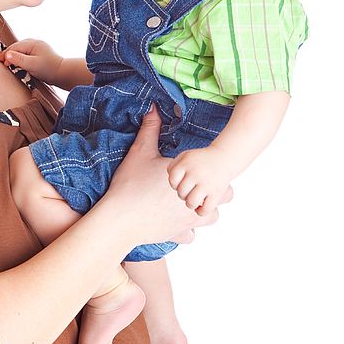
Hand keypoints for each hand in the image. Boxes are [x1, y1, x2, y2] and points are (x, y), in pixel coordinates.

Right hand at [0, 39, 62, 85]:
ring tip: (9, 64)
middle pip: (17, 48)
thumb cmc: (49, 69)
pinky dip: (21, 59)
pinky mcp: (39, 54)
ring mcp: (37, 48)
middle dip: (9, 54)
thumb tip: (7, 54)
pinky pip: (26, 54)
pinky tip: (19, 64)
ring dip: (15, 57)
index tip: (0, 61)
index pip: (15, 47)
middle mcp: (35, 43)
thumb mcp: (32, 65)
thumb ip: (19, 59)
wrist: (63, 74)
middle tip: (3, 63)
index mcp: (33, 43)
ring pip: (21, 51)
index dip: (6, 54)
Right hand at [102, 106, 232, 246]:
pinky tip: (174, 220)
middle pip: (223, 198)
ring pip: (210, 218)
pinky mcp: (176, 236)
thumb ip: (150, 129)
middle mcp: (196, 202)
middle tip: (197, 182)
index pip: (219, 177)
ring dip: (203, 210)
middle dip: (213, 190)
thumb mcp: (141, 152)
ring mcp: (188, 222)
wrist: (120, 219)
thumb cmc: (131, 185)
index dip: (213, 172)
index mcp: (192, 181)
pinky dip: (186, 229)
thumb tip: (153, 108)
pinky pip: (190, 235)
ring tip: (187, 201)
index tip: (204, 168)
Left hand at [167, 145, 233, 216]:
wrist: (224, 158)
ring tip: (194, 198)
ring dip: (191, 203)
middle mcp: (196, 173)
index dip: (175, 185)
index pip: (172, 181)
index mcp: (186, 163)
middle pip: (181, 193)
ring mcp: (207, 184)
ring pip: (191, 203)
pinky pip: (205, 210)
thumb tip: (172, 185)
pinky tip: (202, 205)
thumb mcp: (184, 157)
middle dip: (183, 194)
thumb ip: (172, 168)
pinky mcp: (216, 193)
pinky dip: (201, 211)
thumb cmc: (200, 160)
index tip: (181, 182)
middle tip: (190, 190)